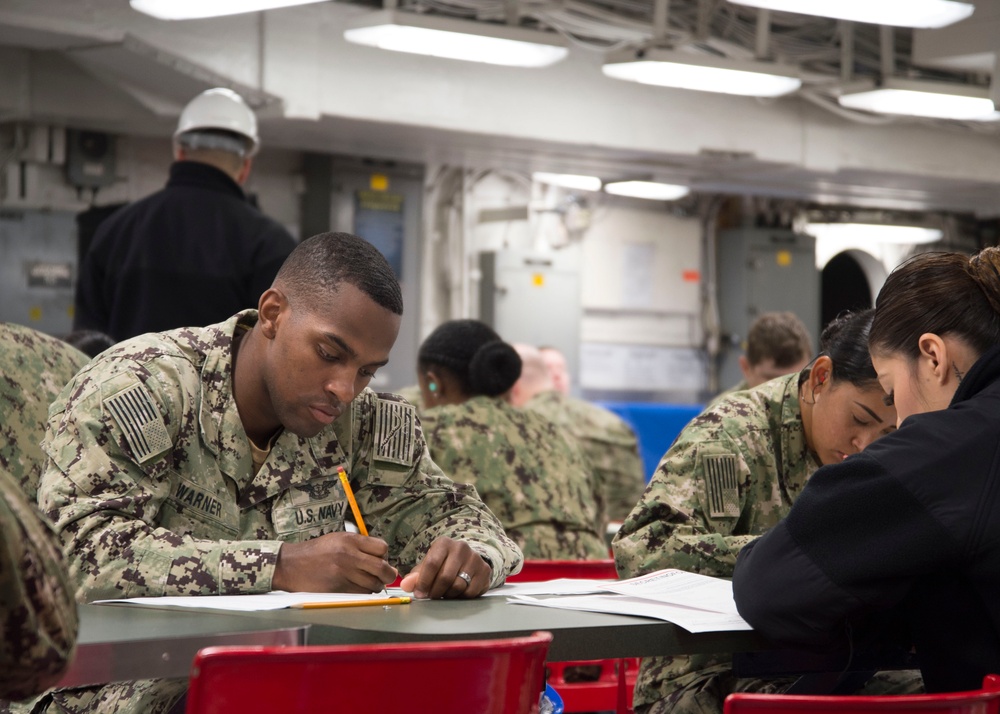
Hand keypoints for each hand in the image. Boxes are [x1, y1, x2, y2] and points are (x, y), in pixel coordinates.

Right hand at [272, 532, 396, 592]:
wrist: (291, 565)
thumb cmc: (315, 552)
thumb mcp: (338, 539)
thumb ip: (359, 546)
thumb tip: (382, 558)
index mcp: (350, 540)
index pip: (382, 548)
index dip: (386, 556)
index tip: (382, 560)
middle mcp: (349, 556)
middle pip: (382, 568)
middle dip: (388, 575)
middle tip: (385, 577)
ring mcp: (344, 573)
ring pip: (373, 584)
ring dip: (375, 586)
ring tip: (369, 583)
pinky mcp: (338, 589)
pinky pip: (360, 594)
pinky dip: (364, 594)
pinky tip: (358, 589)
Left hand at [399, 537, 490, 598]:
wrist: (468, 560)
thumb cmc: (443, 563)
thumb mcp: (428, 565)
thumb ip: (416, 576)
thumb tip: (405, 585)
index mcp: (444, 543)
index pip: (432, 563)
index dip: (424, 582)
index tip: (420, 594)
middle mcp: (461, 547)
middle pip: (445, 577)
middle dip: (436, 591)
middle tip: (432, 596)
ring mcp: (475, 559)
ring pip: (458, 586)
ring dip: (448, 595)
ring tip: (444, 593)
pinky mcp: (485, 571)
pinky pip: (470, 592)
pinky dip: (461, 597)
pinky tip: (457, 593)